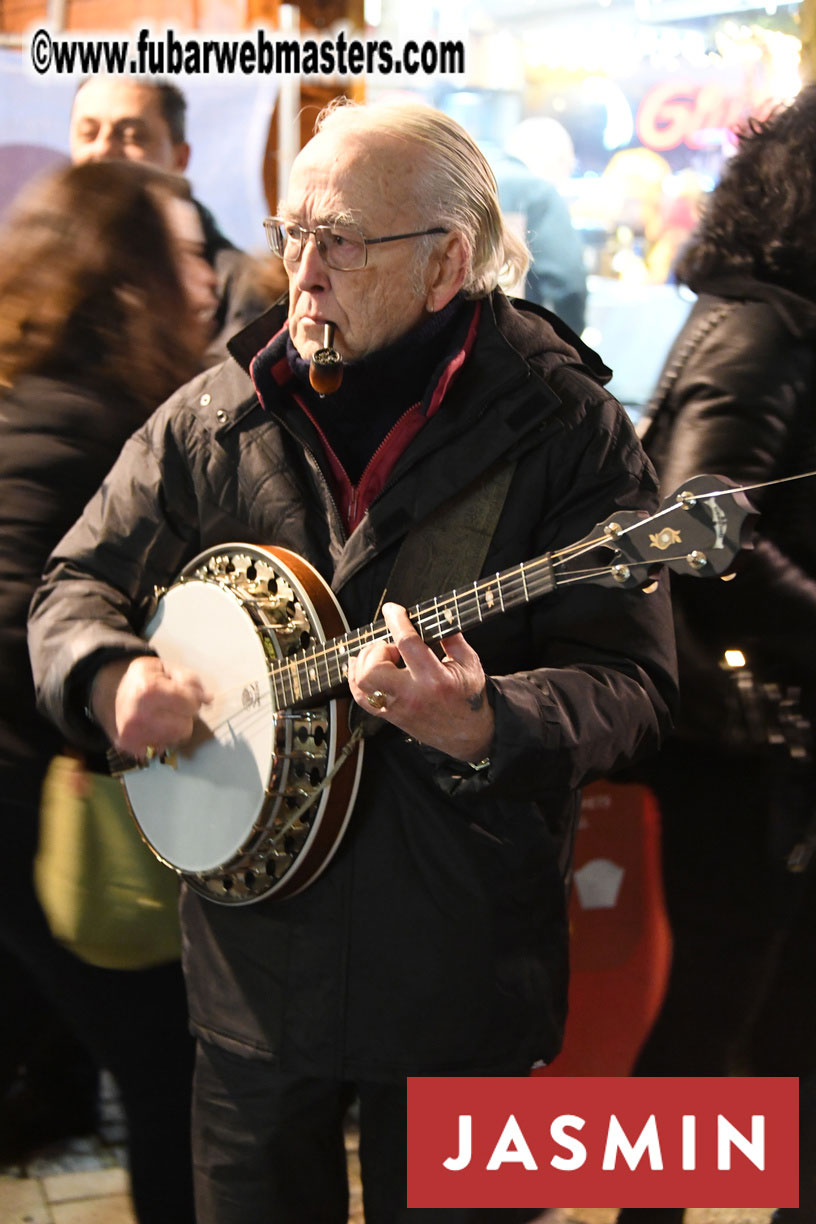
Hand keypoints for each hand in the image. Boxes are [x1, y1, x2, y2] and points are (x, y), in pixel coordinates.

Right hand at [89, 655, 211, 757]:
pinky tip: (153, 727)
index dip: (192, 698)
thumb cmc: (141, 679)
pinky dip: (162, 739)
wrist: (107, 693)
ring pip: (176, 739)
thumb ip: (189, 680)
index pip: (190, 704)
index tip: (185, 695)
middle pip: (185, 726)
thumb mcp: (164, 667)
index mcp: (148, 690)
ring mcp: (133, 735)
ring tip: (162, 715)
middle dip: (185, 715)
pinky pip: (163, 748)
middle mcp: (138, 716)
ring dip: (175, 727)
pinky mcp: (130, 748)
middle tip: (172, 706)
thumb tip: (208, 699)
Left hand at [347, 603, 493, 761]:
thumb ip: (452, 637)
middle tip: (392, 648)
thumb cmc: (469, 695)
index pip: (407, 644)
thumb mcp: (469, 662)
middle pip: (373, 670)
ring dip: (365, 662)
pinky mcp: (390, 716)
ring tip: (383, 658)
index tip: (392, 609)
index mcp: (436, 680)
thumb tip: (437, 614)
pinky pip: (360, 696)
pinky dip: (356, 677)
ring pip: (361, 683)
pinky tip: (364, 665)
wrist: (468, 734)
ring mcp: (398, 708)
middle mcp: (412, 696)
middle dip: (377, 650)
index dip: (396, 621)